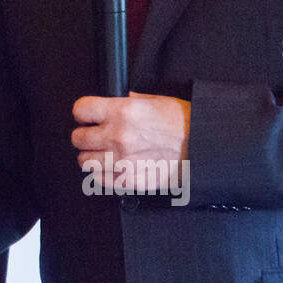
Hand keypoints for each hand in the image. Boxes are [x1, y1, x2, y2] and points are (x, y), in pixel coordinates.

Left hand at [71, 91, 189, 193]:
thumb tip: (115, 101)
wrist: (204, 148)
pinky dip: (102, 174)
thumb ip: (129, 101)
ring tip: (102, 154)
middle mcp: (118, 136)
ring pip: (85, 161)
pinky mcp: (129, 181)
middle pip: (78, 138)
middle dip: (84, 136)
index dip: (83, 113)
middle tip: (94, 136)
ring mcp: (122, 161)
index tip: (86, 117)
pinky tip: (111, 168)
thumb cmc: (184, 124)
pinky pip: (99, 180)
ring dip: (91, 157)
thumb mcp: (155, 101)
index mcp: (123, 111)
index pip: (81, 110)